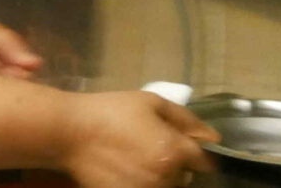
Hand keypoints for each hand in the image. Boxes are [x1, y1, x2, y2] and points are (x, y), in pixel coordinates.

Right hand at [57, 92, 217, 187]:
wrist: (68, 132)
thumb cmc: (109, 111)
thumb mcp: (149, 101)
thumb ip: (186, 119)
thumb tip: (213, 137)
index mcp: (176, 152)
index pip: (207, 162)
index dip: (195, 150)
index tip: (179, 142)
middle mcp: (168, 178)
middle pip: (186, 176)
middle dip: (175, 162)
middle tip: (149, 144)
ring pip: (167, 185)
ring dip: (158, 174)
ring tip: (133, 156)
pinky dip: (140, 180)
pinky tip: (123, 167)